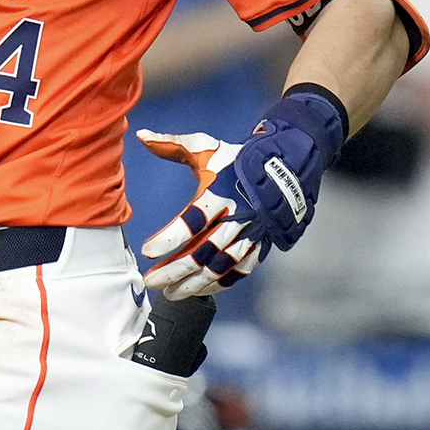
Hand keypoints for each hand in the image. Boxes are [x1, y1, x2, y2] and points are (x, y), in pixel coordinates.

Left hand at [137, 88, 349, 299]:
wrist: (288, 165)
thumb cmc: (240, 158)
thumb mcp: (207, 147)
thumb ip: (173, 145)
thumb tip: (142, 136)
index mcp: (222, 191)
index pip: (194, 219)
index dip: (171, 237)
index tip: (148, 250)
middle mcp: (239, 216)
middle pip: (204, 250)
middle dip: (175, 269)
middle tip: (151, 281)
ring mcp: (251, 234)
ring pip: (221, 266)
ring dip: (194, 283)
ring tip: (170, 293)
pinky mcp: (260, 245)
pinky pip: (240, 271)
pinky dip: (220, 284)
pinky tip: (199, 291)